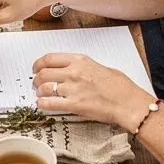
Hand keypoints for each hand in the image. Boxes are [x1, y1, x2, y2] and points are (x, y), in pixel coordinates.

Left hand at [33, 51, 152, 130]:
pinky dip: (43, 104)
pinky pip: (50, 104)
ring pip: (44, 88)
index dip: (39, 63)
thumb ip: (83, 67)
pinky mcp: (74, 105)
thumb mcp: (101, 67)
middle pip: (44, 73)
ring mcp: (73, 89)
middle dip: (36, 79)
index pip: (50, 58)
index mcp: (80, 60)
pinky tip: (41, 105)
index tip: (36, 67)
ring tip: (39, 94)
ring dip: (39, 92)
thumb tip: (72, 70)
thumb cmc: (120, 87)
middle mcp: (74, 72)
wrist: (128, 103)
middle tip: (35, 83)